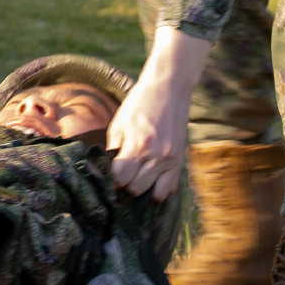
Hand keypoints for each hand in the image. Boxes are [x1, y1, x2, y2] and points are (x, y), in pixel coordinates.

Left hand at [106, 26, 210, 200]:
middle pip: (136, 189)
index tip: (111, 173)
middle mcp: (156, 156)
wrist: (168, 90)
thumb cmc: (139, 105)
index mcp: (138, 145)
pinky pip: (170, 189)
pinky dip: (159, 188)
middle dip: (126, 184)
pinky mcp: (180, 161)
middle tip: (124, 172)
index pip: (120, 179)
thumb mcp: (118, 125)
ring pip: (154, 194)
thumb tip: (104, 173)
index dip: (113, 179)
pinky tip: (151, 177)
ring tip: (138, 175)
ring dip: (143, 188)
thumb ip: (113, 151)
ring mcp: (171, 160)